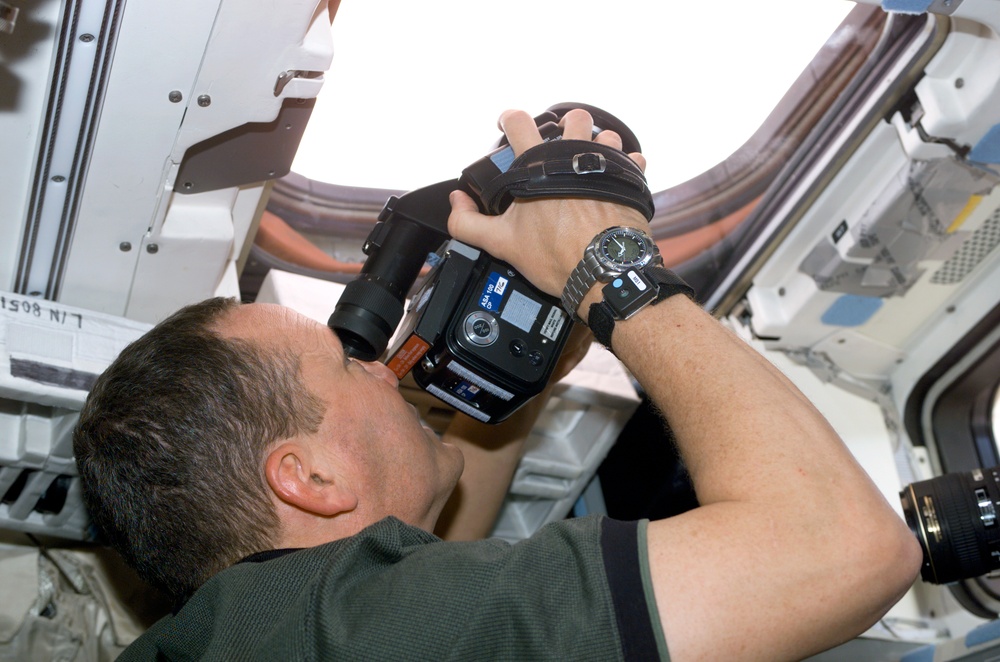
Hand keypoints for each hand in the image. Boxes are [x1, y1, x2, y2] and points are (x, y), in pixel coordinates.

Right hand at [448, 109, 649, 297]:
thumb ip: (468, 222)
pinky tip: (614, 179)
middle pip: (572, 118)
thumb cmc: (556, 257)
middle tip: (558, 148)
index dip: (508, 119)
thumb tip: (456, 202)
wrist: (605, 274)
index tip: (508, 125)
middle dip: (564, 128)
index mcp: (539, 165)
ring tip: (588, 167)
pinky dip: (624, 165)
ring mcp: (607, 165)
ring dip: (597, 146)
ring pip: (604, 136)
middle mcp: (575, 157)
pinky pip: (632, 159)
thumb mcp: (501, 243)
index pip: (518, 121)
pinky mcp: (631, 179)